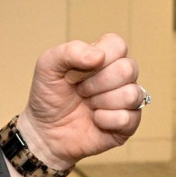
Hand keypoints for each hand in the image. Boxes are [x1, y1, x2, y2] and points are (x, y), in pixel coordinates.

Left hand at [18, 34, 143, 171]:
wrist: (44, 132)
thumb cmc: (48, 96)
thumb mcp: (48, 66)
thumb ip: (70, 51)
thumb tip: (99, 56)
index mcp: (104, 57)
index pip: (118, 45)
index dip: (100, 56)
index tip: (80, 69)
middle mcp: (120, 77)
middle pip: (128, 68)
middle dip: (98, 82)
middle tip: (81, 91)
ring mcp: (127, 101)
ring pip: (132, 94)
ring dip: (102, 101)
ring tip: (89, 105)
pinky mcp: (128, 125)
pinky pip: (128, 118)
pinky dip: (105, 120)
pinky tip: (95, 120)